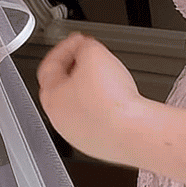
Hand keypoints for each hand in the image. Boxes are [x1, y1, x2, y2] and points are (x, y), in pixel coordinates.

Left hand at [36, 31, 151, 164]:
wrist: (135, 133)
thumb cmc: (112, 103)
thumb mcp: (94, 54)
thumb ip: (84, 46)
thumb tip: (85, 47)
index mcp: (51, 98)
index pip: (50, 66)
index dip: (66, 48)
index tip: (79, 41)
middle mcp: (60, 120)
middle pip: (64, 86)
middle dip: (78, 68)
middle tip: (94, 58)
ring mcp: (79, 136)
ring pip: (81, 105)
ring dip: (92, 90)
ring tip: (109, 80)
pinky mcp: (98, 145)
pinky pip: (98, 121)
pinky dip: (105, 109)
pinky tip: (118, 103)